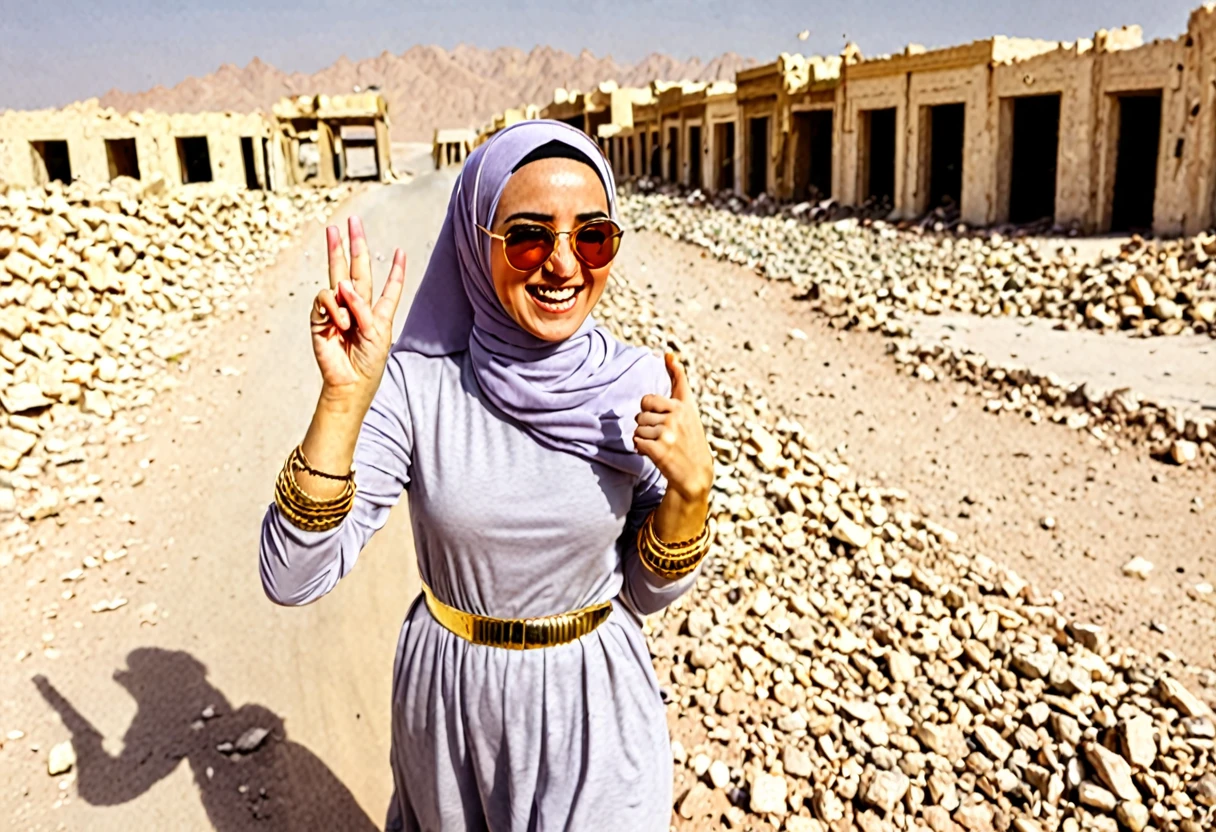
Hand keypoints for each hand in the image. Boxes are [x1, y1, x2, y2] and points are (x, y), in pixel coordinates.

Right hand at [311, 215, 405, 410]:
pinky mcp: (320, 316)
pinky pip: (326, 298)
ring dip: (341, 279)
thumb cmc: (368, 361)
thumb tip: (342, 286)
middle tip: (351, 221)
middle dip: (353, 244)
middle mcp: (356, 304)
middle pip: (355, 267)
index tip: (401, 252)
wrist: (350, 382)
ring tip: (349, 317)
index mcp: (377, 310)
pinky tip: (340, 323)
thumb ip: (364, 307)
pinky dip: (335, 308)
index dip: (395, 270)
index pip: (389, 285)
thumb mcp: (377, 332)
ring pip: (335, 274)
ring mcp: (337, 308)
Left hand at [634, 352, 713, 502]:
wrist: (695, 474)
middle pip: (643, 409)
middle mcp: (678, 415)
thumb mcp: (689, 413)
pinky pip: (637, 440)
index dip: (673, 368)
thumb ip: (678, 386)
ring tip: (660, 444)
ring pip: (638, 426)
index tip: (667, 355)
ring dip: (644, 436)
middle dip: (646, 422)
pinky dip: (640, 447)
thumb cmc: (689, 440)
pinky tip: (654, 452)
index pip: (678, 383)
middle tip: (662, 434)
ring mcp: (669, 431)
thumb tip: (669, 354)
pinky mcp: (660, 448)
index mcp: (685, 406)